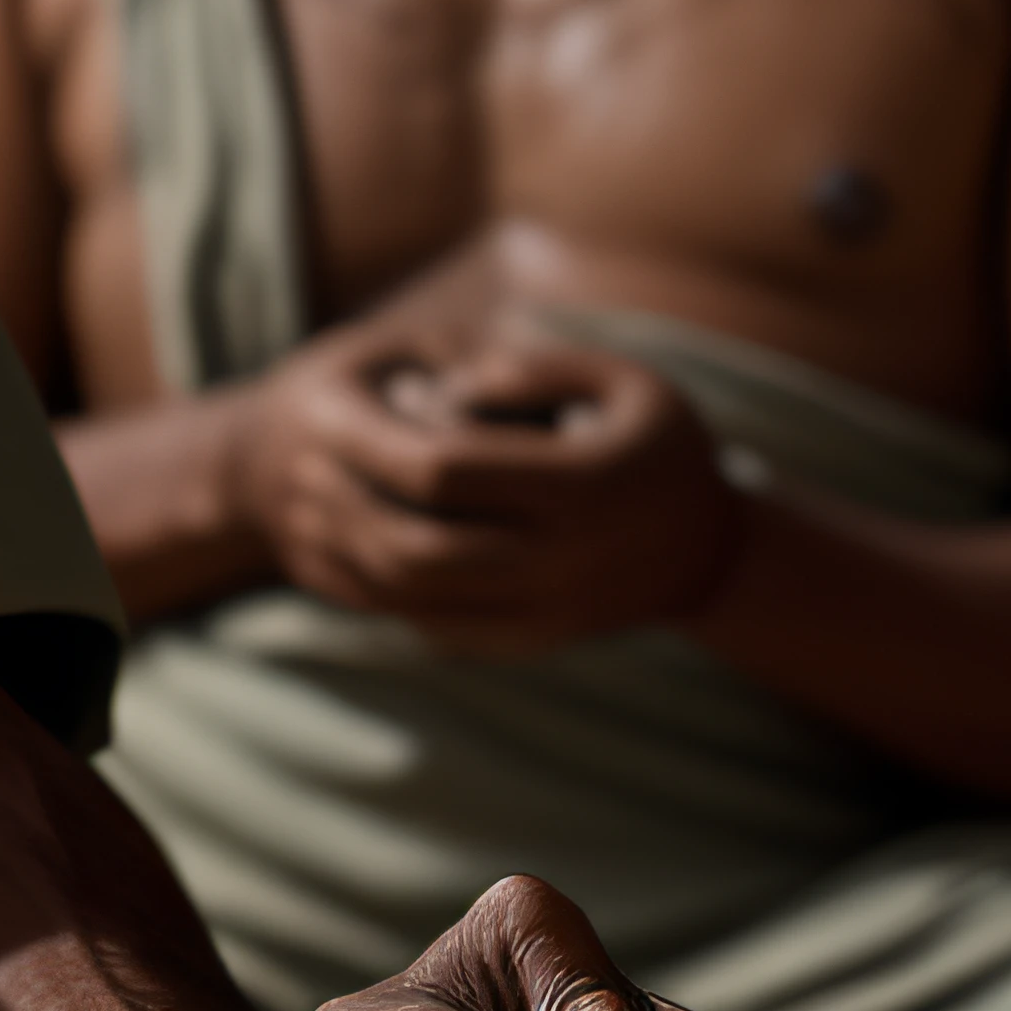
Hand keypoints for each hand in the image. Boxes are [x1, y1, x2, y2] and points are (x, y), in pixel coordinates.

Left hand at [228, 330, 740, 647]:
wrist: (707, 550)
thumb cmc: (653, 442)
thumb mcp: (624, 379)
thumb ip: (534, 367)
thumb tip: (444, 388)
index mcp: (581, 484)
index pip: (446, 471)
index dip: (376, 449)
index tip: (332, 425)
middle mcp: (564, 558)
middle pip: (418, 548)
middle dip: (347, 511)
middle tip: (303, 477)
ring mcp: (548, 611)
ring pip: (418, 601)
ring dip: (351, 559)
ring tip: (312, 515)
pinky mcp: (532, 642)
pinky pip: (437, 629)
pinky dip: (384, 596)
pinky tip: (352, 555)